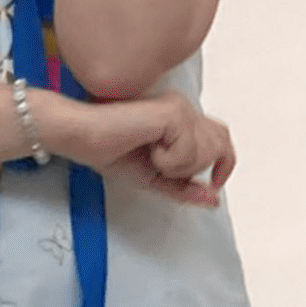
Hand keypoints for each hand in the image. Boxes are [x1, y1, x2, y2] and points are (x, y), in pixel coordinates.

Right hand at [64, 91, 235, 206]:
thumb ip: (184, 188)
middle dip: (194, 167)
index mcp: (180, 116)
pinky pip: (189, 150)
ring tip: (151, 157)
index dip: (225, 161)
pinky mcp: (172, 112)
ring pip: (207, 150)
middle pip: (219, 145)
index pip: (220, 137)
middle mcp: (183, 107)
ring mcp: (179, 107)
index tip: (213, 183)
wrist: (81, 136)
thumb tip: (214, 199)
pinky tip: (147, 149)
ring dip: (179, 166)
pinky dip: (168, 161)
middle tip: (163, 169)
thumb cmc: (109, 151)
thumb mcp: (154, 178)